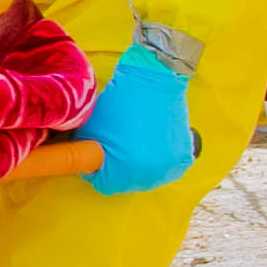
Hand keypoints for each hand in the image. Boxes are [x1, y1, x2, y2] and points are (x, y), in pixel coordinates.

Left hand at [73, 43, 195, 195]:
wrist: (154, 82)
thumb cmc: (118, 105)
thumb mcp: (89, 131)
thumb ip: (83, 153)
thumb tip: (83, 164)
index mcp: (123, 172)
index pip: (103, 184)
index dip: (96, 169)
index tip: (96, 154)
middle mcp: (149, 176)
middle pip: (126, 182)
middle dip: (118, 168)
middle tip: (116, 147)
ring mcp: (169, 168)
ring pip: (147, 175)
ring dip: (139, 165)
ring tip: (134, 143)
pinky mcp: (183, 158)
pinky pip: (166, 168)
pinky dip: (157, 158)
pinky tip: (150, 143)